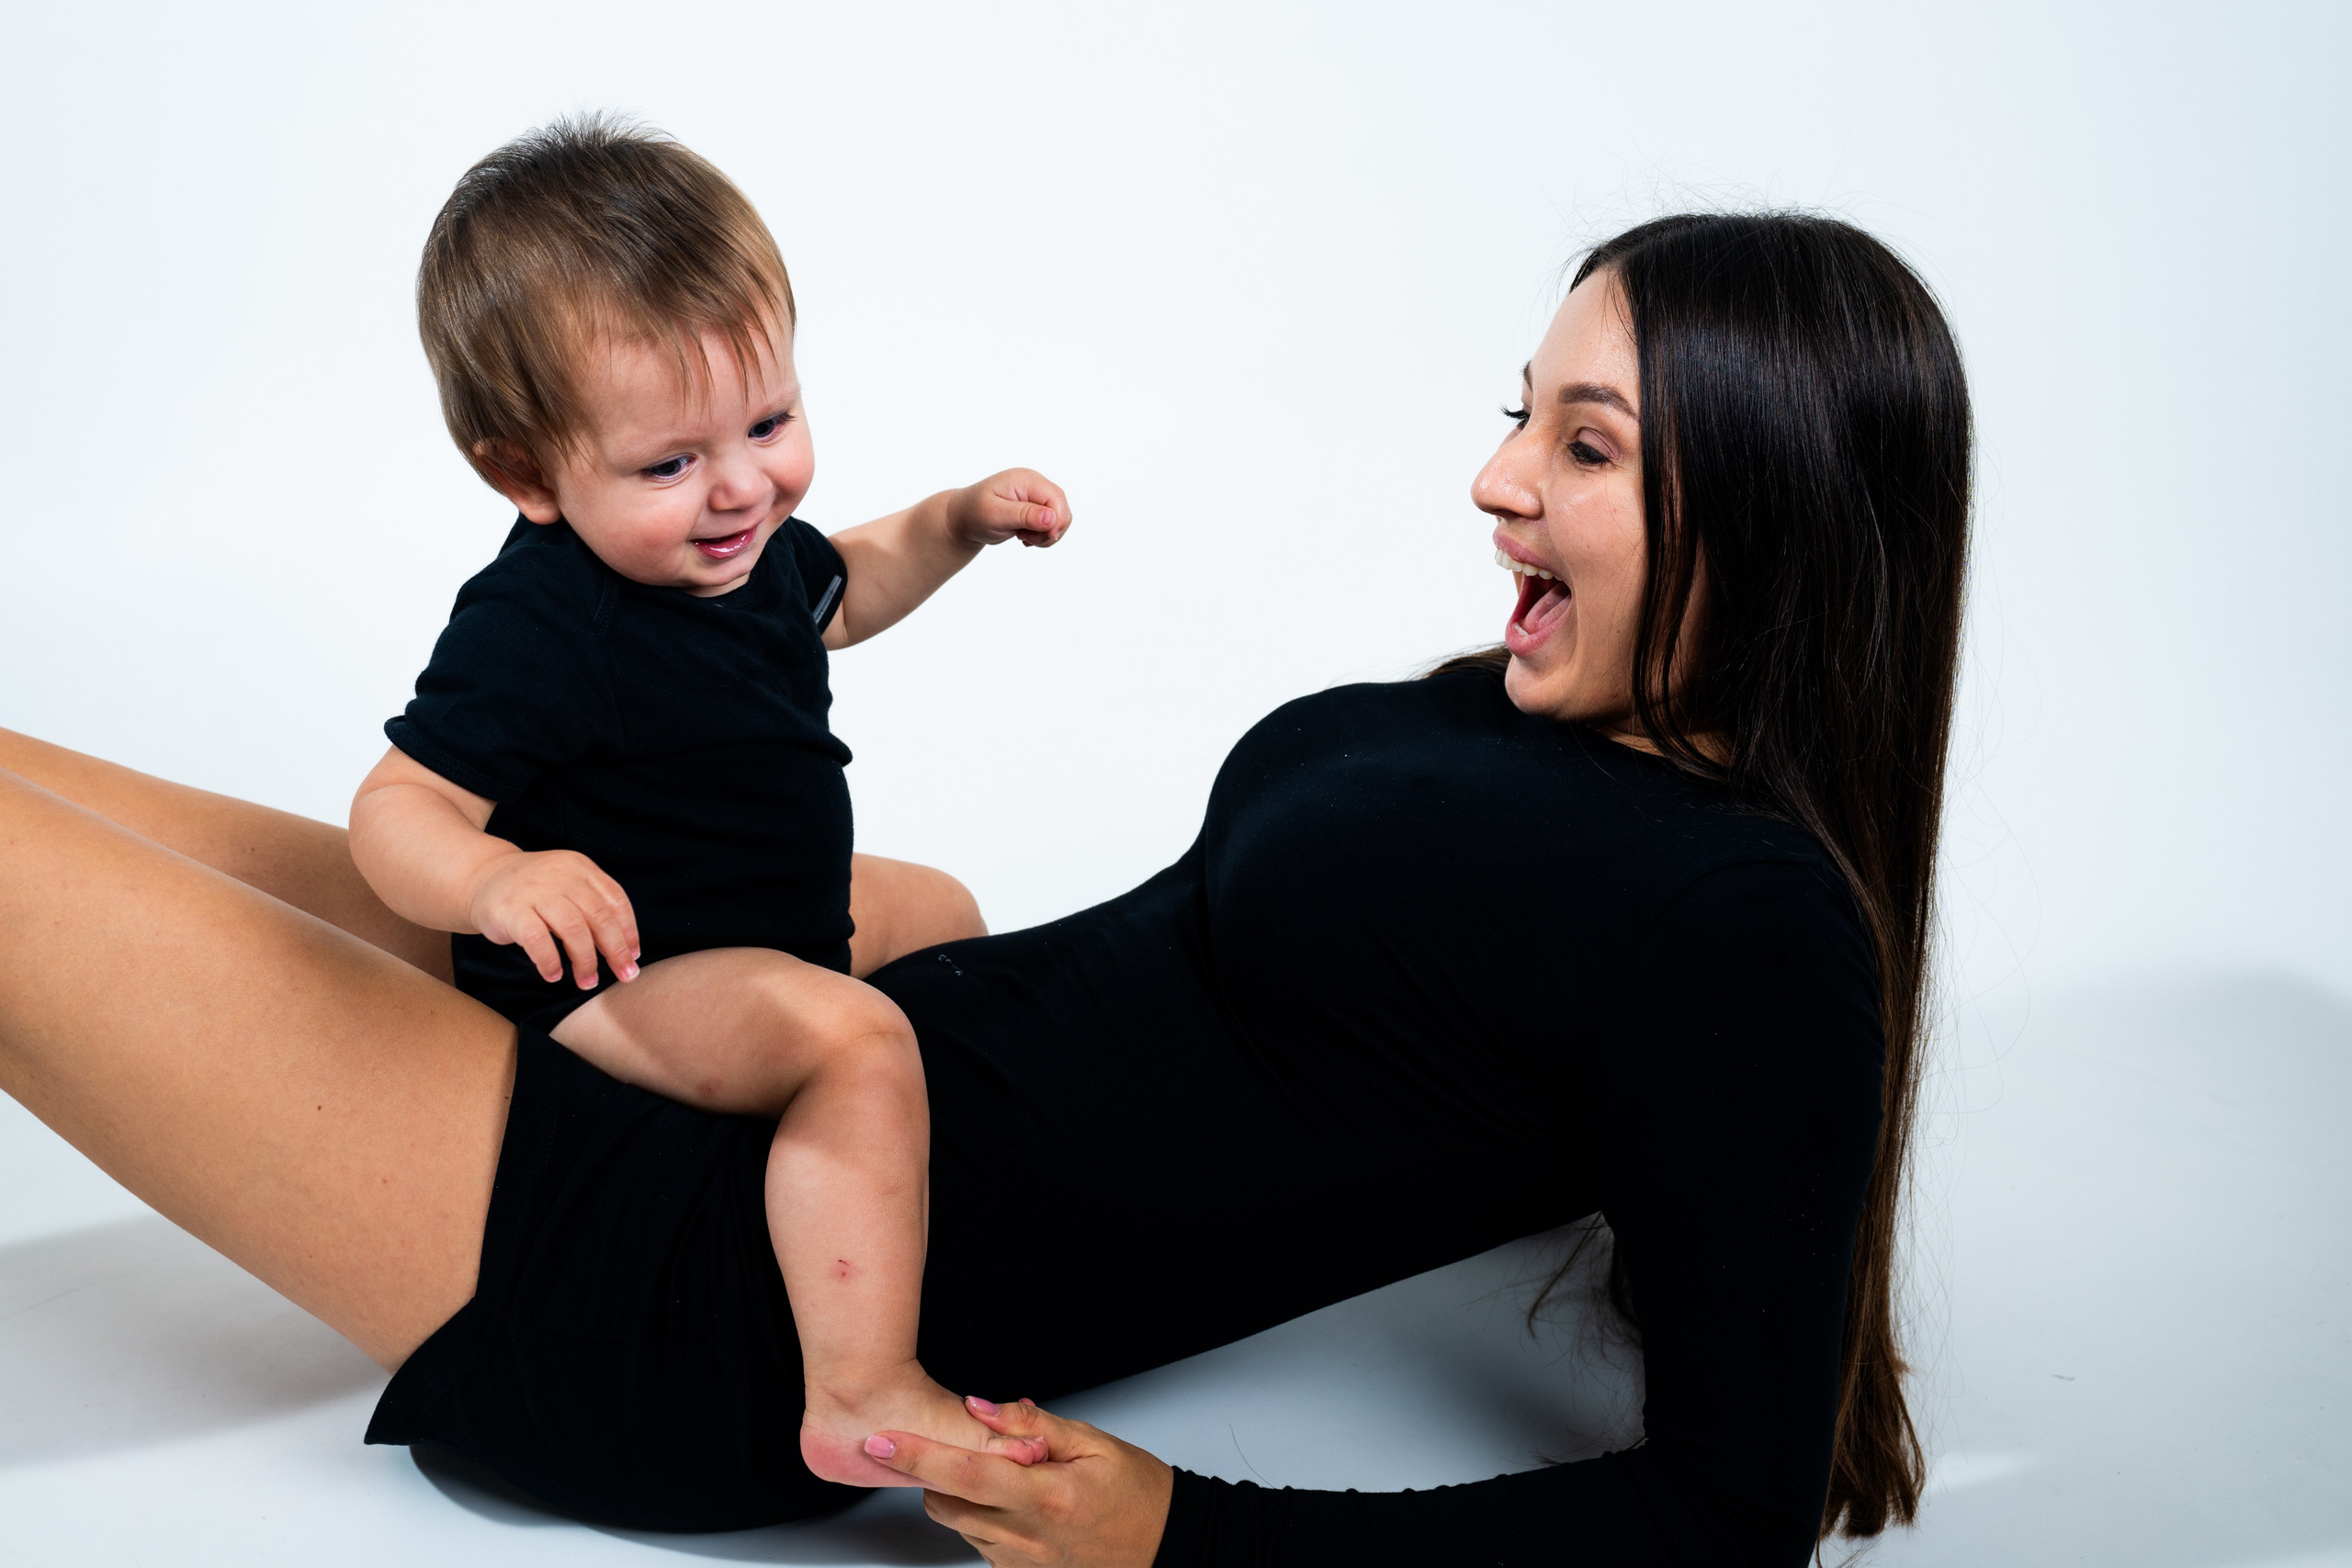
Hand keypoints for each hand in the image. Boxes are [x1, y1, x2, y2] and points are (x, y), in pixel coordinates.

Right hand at [467, 849, 641, 989]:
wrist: (481, 877)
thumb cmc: (534, 892)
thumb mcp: (567, 886)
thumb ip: (592, 907)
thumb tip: (625, 949)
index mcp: (580, 867)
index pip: (615, 900)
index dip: (629, 931)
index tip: (633, 956)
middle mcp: (560, 875)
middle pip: (599, 916)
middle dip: (615, 951)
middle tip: (624, 976)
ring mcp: (534, 890)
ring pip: (573, 929)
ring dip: (585, 960)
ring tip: (587, 981)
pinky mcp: (510, 909)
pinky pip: (537, 939)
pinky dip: (550, 961)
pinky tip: (553, 974)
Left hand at [864, 1396, 1171, 1567]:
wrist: (1166, 1545)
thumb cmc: (1137, 1491)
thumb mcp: (1093, 1441)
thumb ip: (1030, 1424)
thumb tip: (978, 1406)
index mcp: (1048, 1498)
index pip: (966, 1474)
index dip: (918, 1457)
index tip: (881, 1441)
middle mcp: (1029, 1539)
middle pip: (947, 1504)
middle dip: (938, 1474)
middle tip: (958, 1447)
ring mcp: (1022, 1565)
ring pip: (960, 1524)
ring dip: (965, 1496)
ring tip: (1007, 1476)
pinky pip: (980, 1544)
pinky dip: (985, 1519)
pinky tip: (1017, 1506)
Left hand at [950, 469, 1071, 548]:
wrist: (963, 518)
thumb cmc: (974, 513)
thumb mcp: (996, 514)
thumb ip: (1025, 515)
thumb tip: (1052, 518)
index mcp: (1025, 480)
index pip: (1056, 497)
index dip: (1057, 519)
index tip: (1047, 537)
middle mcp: (1034, 485)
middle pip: (1062, 508)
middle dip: (1051, 530)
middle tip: (1026, 539)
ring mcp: (1036, 497)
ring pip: (1059, 519)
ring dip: (1046, 535)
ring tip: (1022, 537)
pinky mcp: (1036, 509)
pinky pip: (1052, 525)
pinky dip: (1043, 537)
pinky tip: (1024, 537)